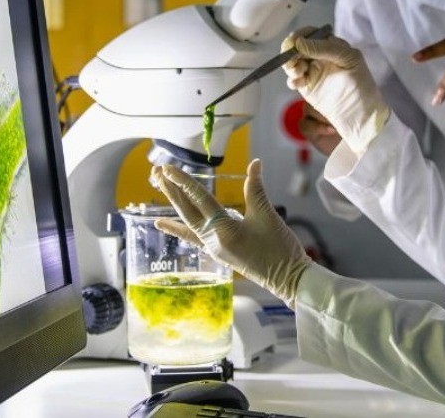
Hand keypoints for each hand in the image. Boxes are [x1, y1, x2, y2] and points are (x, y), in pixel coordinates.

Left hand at [150, 160, 310, 307]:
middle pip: (187, 211)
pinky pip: (193, 237)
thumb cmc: (280, 248)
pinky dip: (179, 229)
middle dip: (171, 191)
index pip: (199, 200)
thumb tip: (254, 164)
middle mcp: (213, 240)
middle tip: (156, 173)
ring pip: (188, 223)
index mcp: (224, 230)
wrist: (288, 279)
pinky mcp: (219, 253)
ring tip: (158, 192)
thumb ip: (256, 189)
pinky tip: (165, 224)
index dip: (183, 182)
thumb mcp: (268, 216)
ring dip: (174, 207)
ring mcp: (214, 248)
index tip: (168, 169)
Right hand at [281, 26, 389, 155]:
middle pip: (298, 46)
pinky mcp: (307, 87)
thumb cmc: (362, 87)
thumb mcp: (348, 60)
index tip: (294, 43)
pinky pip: (294, 79)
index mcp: (333, 46)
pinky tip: (298, 83)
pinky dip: (292, 79)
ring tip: (297, 72)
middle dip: (291, 51)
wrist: (362, 117)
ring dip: (290, 65)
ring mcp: (313, 71)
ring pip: (293, 62)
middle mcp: (320, 56)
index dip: (300, 35)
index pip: (312, 33)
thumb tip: (300, 42)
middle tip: (292, 60)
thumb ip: (325, 49)